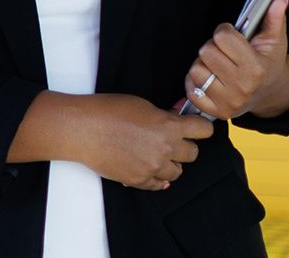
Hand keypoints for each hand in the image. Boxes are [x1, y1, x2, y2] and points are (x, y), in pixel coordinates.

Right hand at [74, 93, 213, 190]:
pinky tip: (145, 164)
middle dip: (184, 146)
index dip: (200, 127)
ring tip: (154, 152)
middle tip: (171, 139)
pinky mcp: (140, 181)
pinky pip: (159, 185)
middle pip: (193, 154)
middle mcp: (166, 149)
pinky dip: (155, 176)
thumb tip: (177, 116)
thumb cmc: (110, 110)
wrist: (85, 129)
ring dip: (170, 163)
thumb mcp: (142, 104)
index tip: (197, 127)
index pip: (203, 131)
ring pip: (177, 172)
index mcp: (169, 127)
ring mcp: (153, 168)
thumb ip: (164, 115)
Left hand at [184, 0, 288, 119]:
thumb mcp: (274, 39)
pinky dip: (195, 82)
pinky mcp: (216, 112)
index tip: (232, 35)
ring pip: (196, 70)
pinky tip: (210, 78)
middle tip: (225, 52)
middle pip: (206, 51)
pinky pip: (191, 90)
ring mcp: (228, 102)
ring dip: (204, 64)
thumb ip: (274, 17)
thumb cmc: (269, 63)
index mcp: (255, 68)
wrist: (271, 93)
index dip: (225, 31)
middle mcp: (242, 88)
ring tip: (219, 65)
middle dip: (213, 47)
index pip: (222, 37)